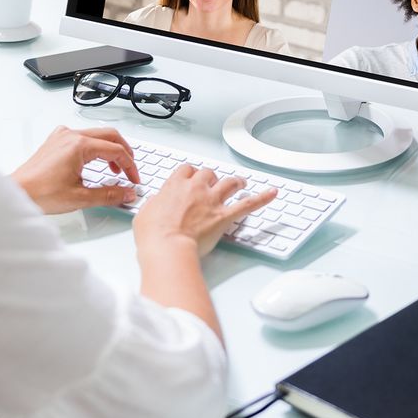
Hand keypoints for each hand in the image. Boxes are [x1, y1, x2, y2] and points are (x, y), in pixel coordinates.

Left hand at [12, 126, 138, 214]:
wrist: (18, 192)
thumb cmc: (40, 193)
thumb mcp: (81, 198)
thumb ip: (109, 194)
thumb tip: (127, 192)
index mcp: (79, 145)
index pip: (116, 150)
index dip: (130, 166)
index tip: (134, 180)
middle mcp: (71, 135)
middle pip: (110, 136)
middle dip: (124, 153)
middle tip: (130, 170)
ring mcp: (62, 136)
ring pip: (96, 134)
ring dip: (109, 149)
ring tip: (114, 170)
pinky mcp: (56, 141)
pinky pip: (82, 136)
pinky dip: (94, 147)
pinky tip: (93, 162)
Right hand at [134, 165, 277, 256]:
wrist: (167, 247)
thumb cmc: (153, 235)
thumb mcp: (144, 214)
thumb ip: (154, 204)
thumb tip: (157, 203)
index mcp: (175, 185)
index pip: (186, 170)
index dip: (190, 173)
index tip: (190, 178)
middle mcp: (195, 188)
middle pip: (208, 173)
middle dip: (211, 177)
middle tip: (213, 183)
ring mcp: (212, 201)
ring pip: (229, 182)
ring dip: (235, 181)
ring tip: (240, 183)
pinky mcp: (224, 216)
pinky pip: (248, 204)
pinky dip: (262, 198)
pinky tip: (273, 193)